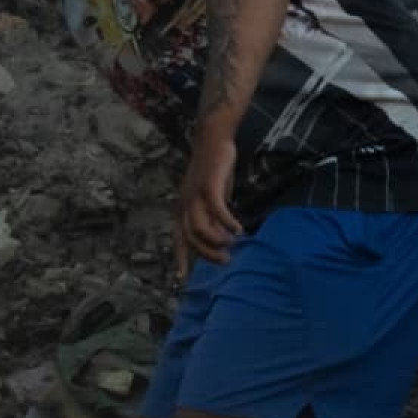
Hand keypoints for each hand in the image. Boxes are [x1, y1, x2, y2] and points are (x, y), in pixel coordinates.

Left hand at [174, 128, 241, 280]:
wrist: (213, 139)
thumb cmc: (213, 169)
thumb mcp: (210, 196)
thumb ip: (211, 214)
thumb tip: (218, 234)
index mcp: (183, 209)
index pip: (178, 239)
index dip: (181, 259)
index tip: (183, 279)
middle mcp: (185, 205)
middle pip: (191, 238)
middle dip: (207, 253)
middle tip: (225, 260)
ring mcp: (195, 196)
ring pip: (201, 228)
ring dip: (217, 240)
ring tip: (233, 244)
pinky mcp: (209, 187)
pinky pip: (217, 211)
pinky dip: (227, 222)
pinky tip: (239, 229)